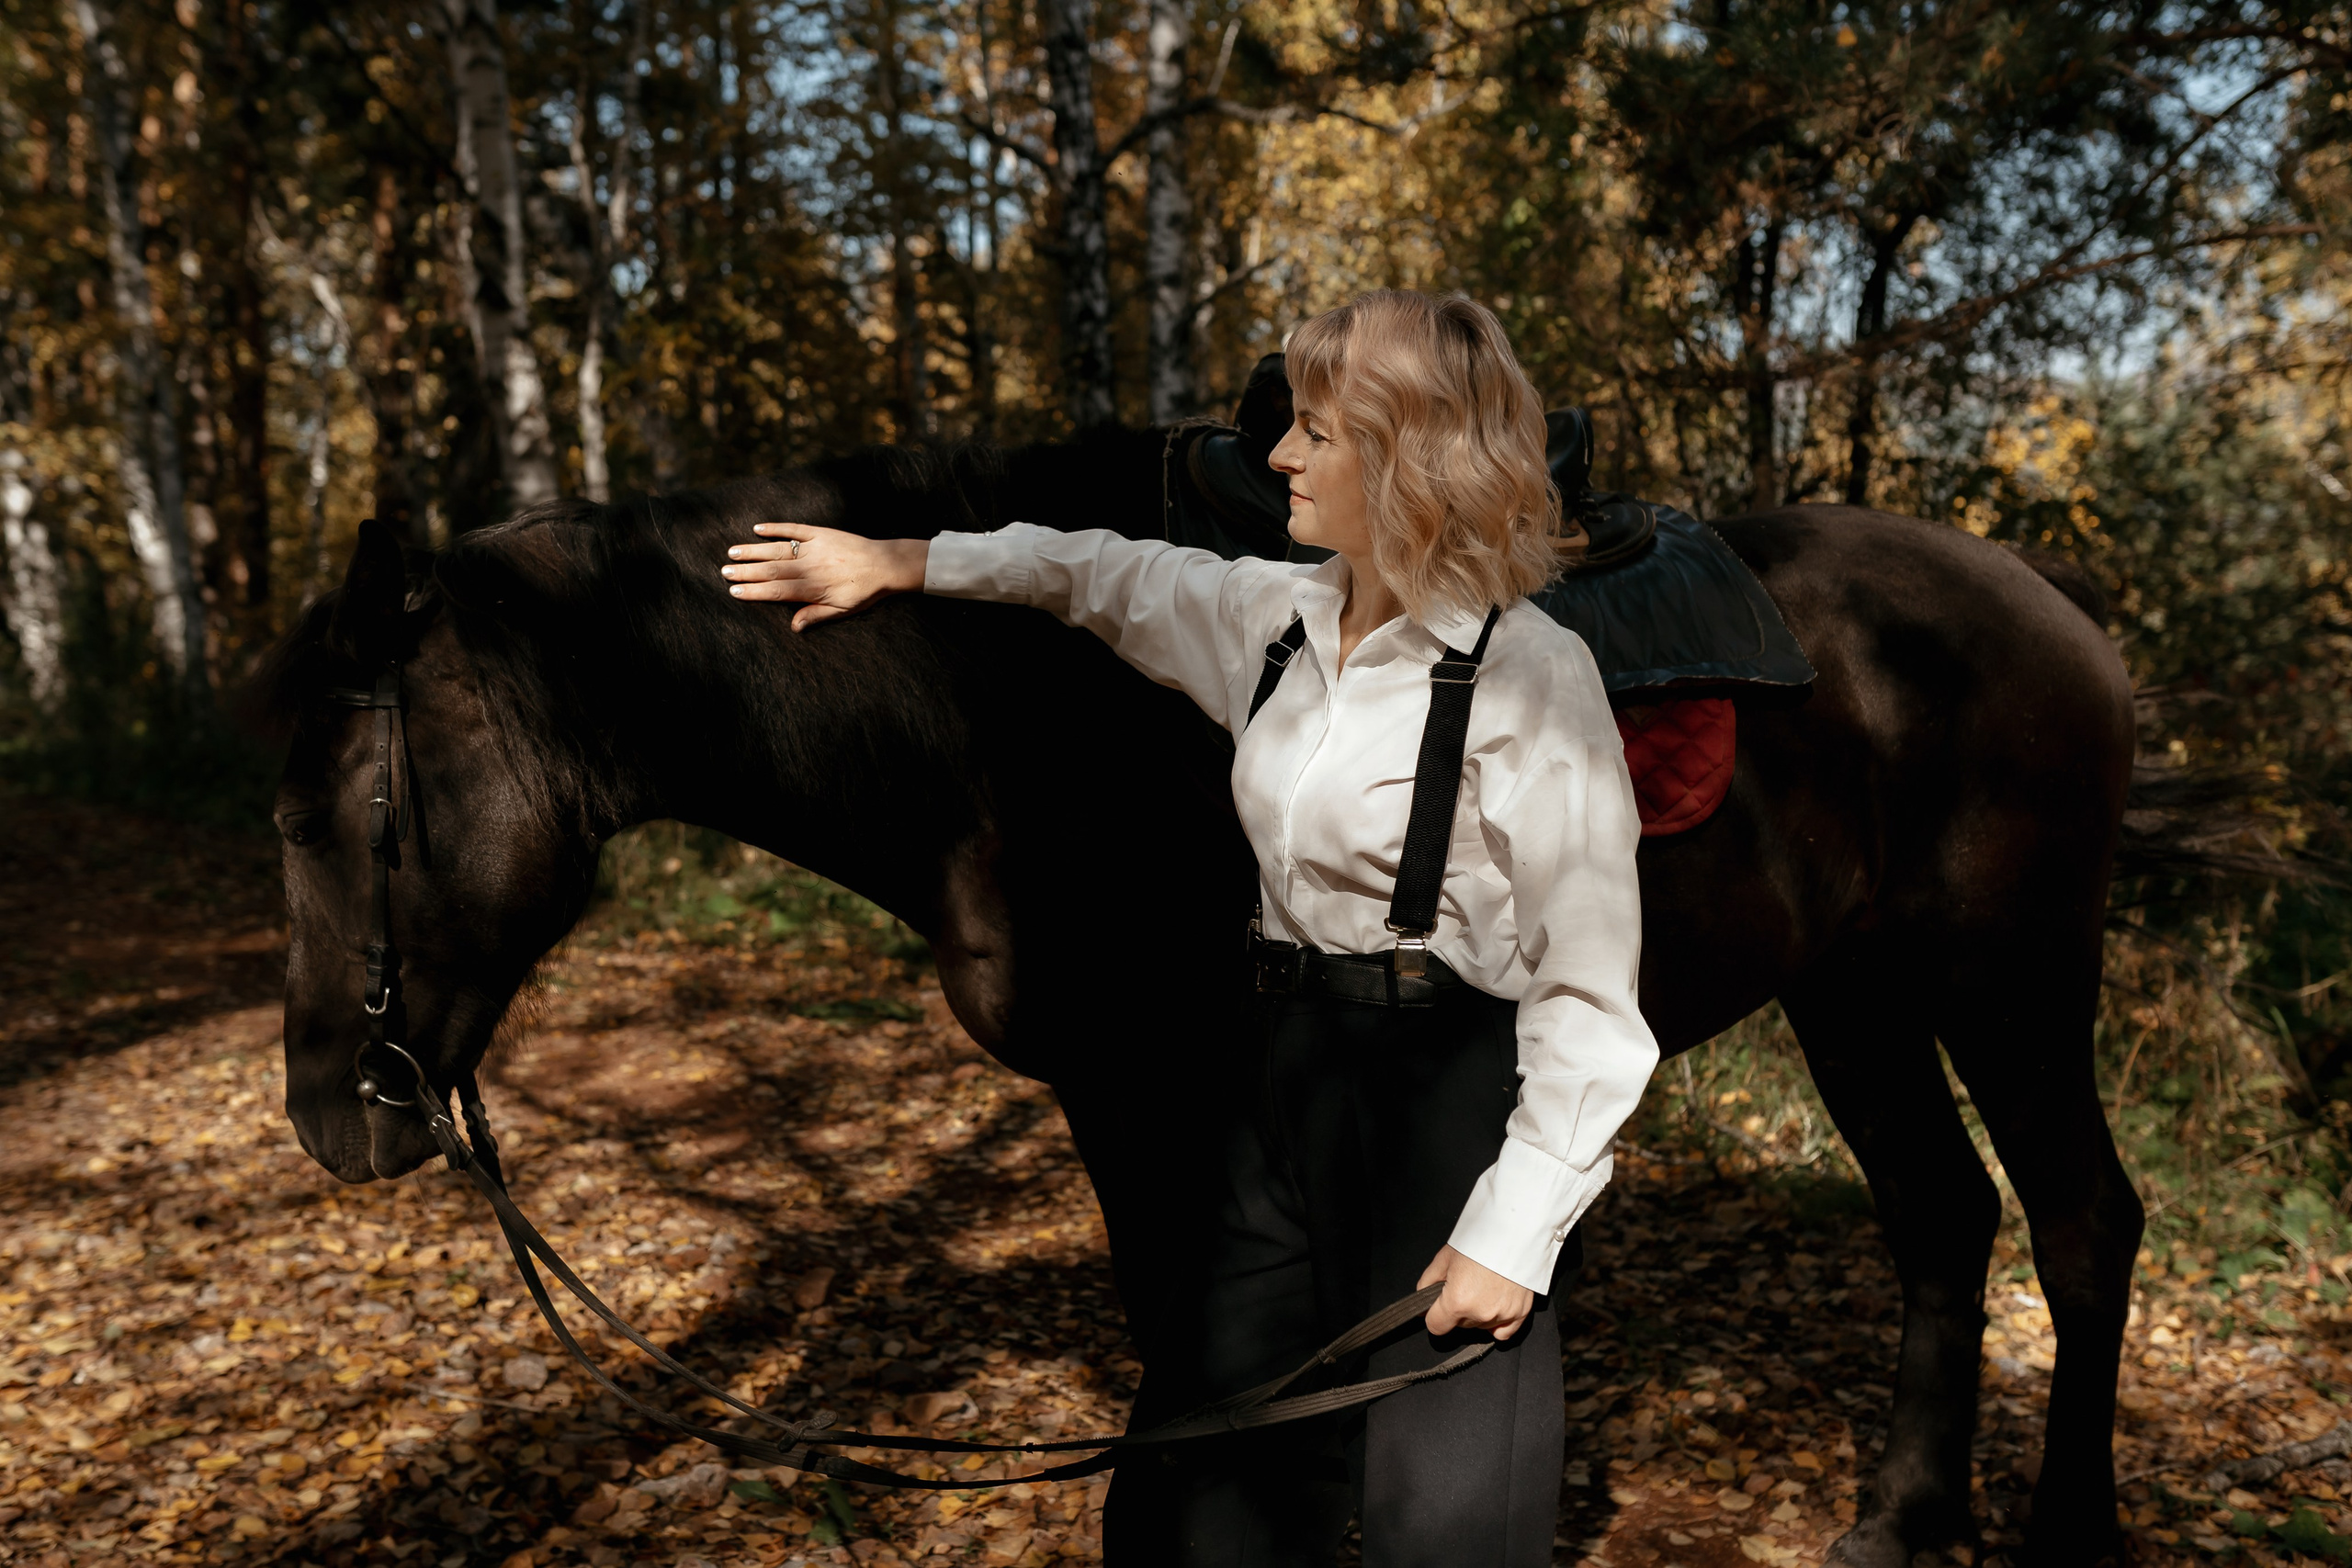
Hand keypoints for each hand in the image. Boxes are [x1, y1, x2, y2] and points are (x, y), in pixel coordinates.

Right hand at [722, 523, 928, 631]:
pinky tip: (758, 529)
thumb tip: (792, 627)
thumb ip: (815, 616)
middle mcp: (810, 567)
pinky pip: (794, 529)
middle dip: (746, 571)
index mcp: (813, 588)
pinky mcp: (821, 532)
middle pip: (771, 570)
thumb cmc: (864, 592)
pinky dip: (775, 528)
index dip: (754, 591)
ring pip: (778, 549)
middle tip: (724, 572)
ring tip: (733, 552)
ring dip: (754, 551)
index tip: (734, 591)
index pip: (776, 590)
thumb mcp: (842, 610)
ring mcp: (814, 547)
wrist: (886, 565)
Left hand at [1418, 1245, 1533, 1340]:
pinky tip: (1494, 1307)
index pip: (1436, 1326)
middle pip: (1460, 1325)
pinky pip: (1503, 1332)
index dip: (1433, 1315)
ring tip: (1482, 1288)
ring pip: (1480, 1326)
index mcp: (1457, 1301)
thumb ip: (1427, 1283)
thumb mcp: (1444, 1258)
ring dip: (1477, 1314)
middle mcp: (1479, 1313)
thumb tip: (1421, 1301)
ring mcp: (1501, 1315)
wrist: (1512, 1232)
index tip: (1438, 1307)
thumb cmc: (1478, 1241)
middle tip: (1465, 1286)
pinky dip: (1497, 1324)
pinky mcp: (1519, 1313)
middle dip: (1457, 1310)